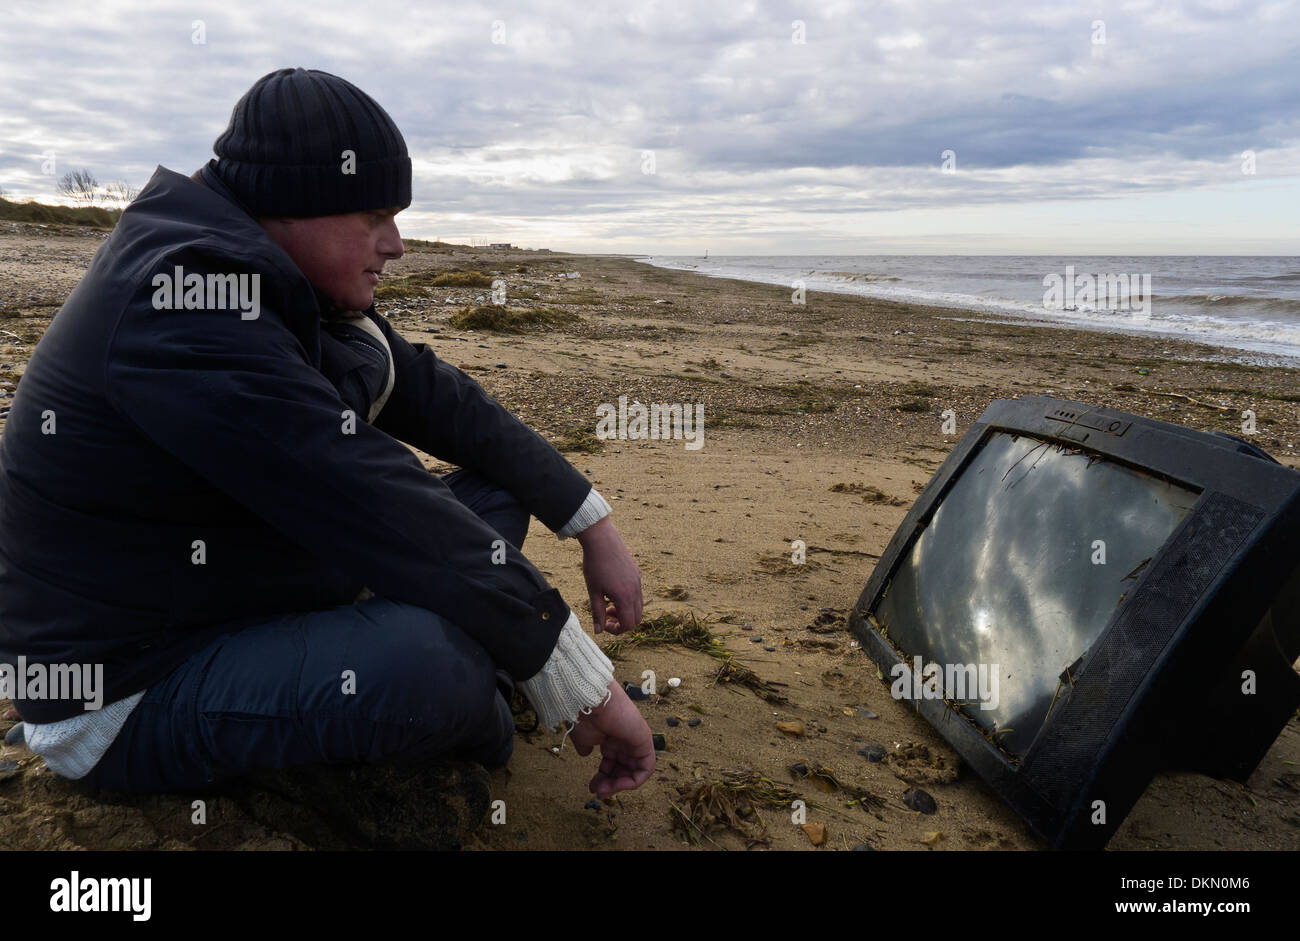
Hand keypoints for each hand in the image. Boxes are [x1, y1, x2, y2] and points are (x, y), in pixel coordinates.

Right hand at [568, 681, 654, 797]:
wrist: (590, 701)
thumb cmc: (584, 717)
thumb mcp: (582, 737)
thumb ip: (585, 747)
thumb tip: (585, 753)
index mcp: (610, 737)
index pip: (612, 762)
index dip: (604, 777)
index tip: (593, 787)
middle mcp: (624, 739)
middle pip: (623, 768)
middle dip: (611, 783)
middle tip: (598, 793)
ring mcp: (635, 740)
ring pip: (634, 770)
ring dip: (620, 785)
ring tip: (604, 791)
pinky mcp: (645, 741)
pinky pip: (646, 767)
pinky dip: (635, 780)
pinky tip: (619, 785)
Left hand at [576, 517, 642, 633]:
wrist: (602, 539)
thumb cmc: (594, 564)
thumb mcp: (593, 591)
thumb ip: (597, 613)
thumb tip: (598, 631)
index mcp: (625, 597)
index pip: (628, 624)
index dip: (616, 630)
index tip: (604, 624)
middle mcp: (635, 590)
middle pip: (637, 618)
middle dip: (623, 622)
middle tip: (607, 616)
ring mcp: (638, 581)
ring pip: (638, 606)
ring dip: (626, 611)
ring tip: (609, 603)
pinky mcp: (637, 574)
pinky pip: (638, 594)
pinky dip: (628, 600)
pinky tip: (613, 591)